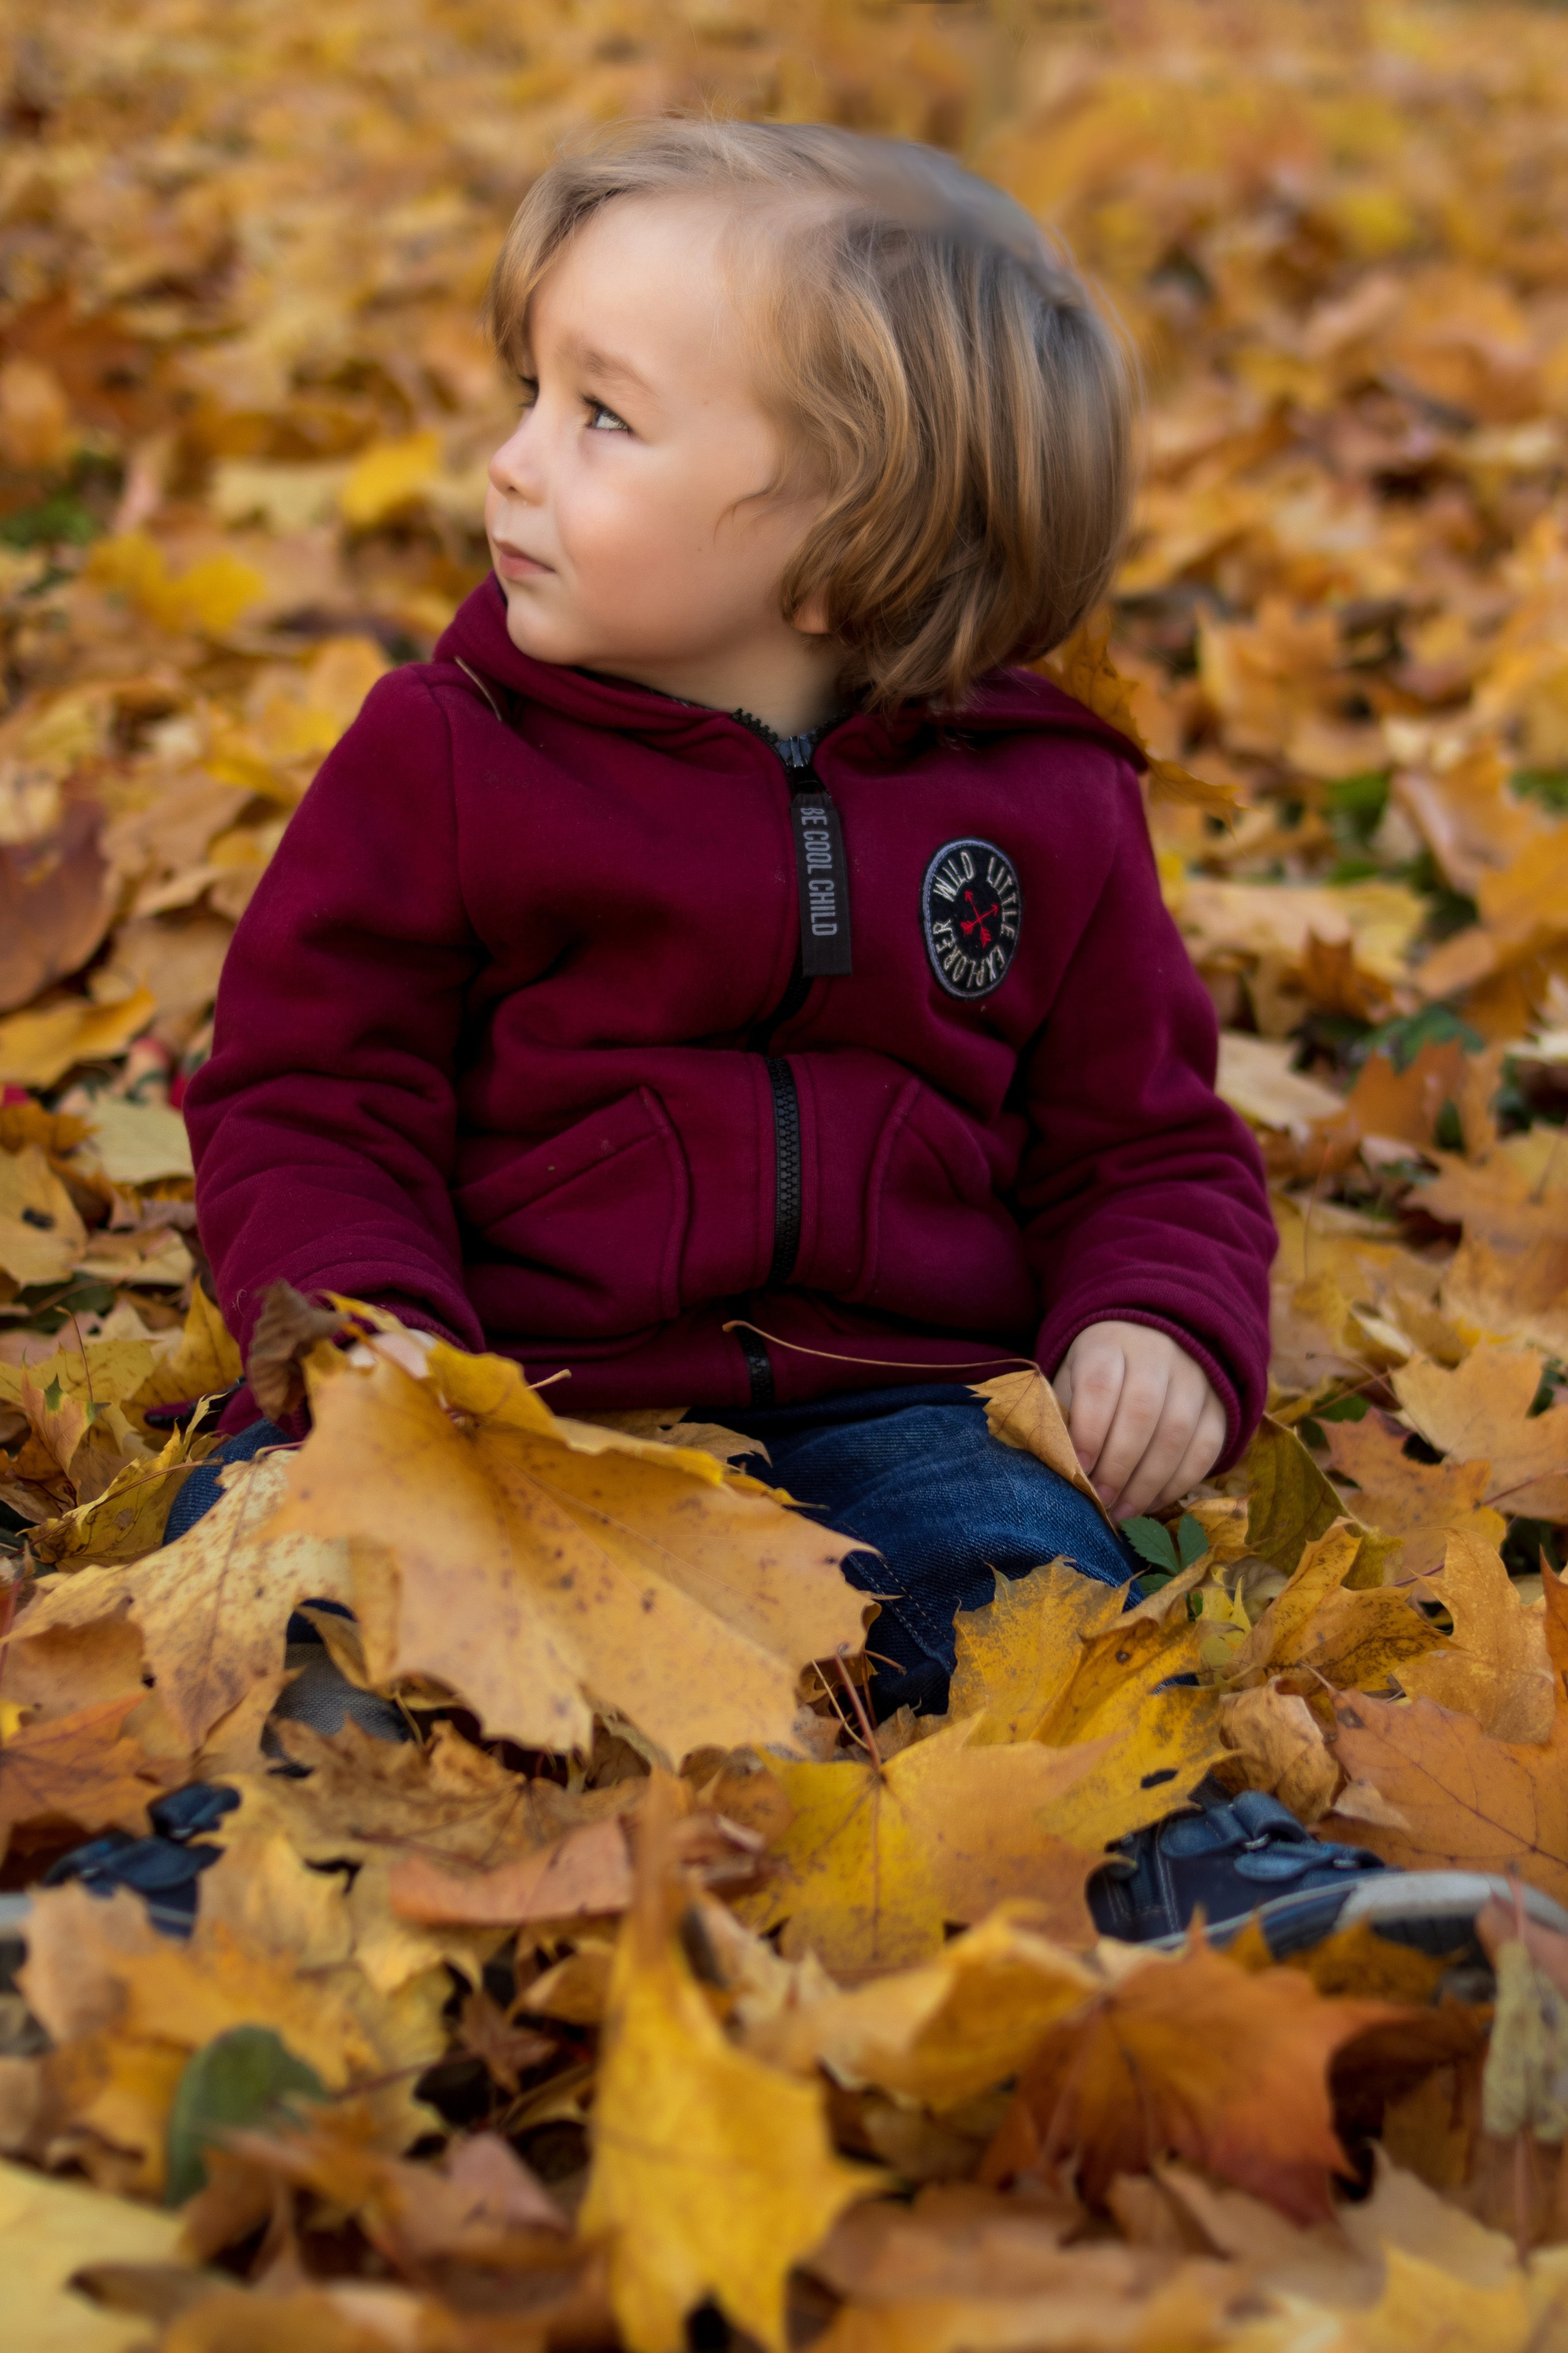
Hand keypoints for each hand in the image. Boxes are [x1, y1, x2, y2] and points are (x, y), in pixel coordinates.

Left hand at [1052, 1320, 1225, 1519]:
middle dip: (1119, 1465)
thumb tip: (1064, 1467)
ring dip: (1149, 1481)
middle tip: (1101, 1500)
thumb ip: (1067, 1416)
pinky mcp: (1219, 1404)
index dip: (1089, 1430)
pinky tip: (1153, 1502)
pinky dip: (1180, 1483)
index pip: (1100, 1385)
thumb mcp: (1073, 1379)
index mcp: (1110, 1344)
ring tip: (1124, 1511)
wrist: (1153, 1342)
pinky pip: (1206, 1448)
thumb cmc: (1101, 1374)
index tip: (1079, 1467)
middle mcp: (1157, 1354)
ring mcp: (1194, 1378)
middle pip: (1142, 1411)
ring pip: (1177, 1432)